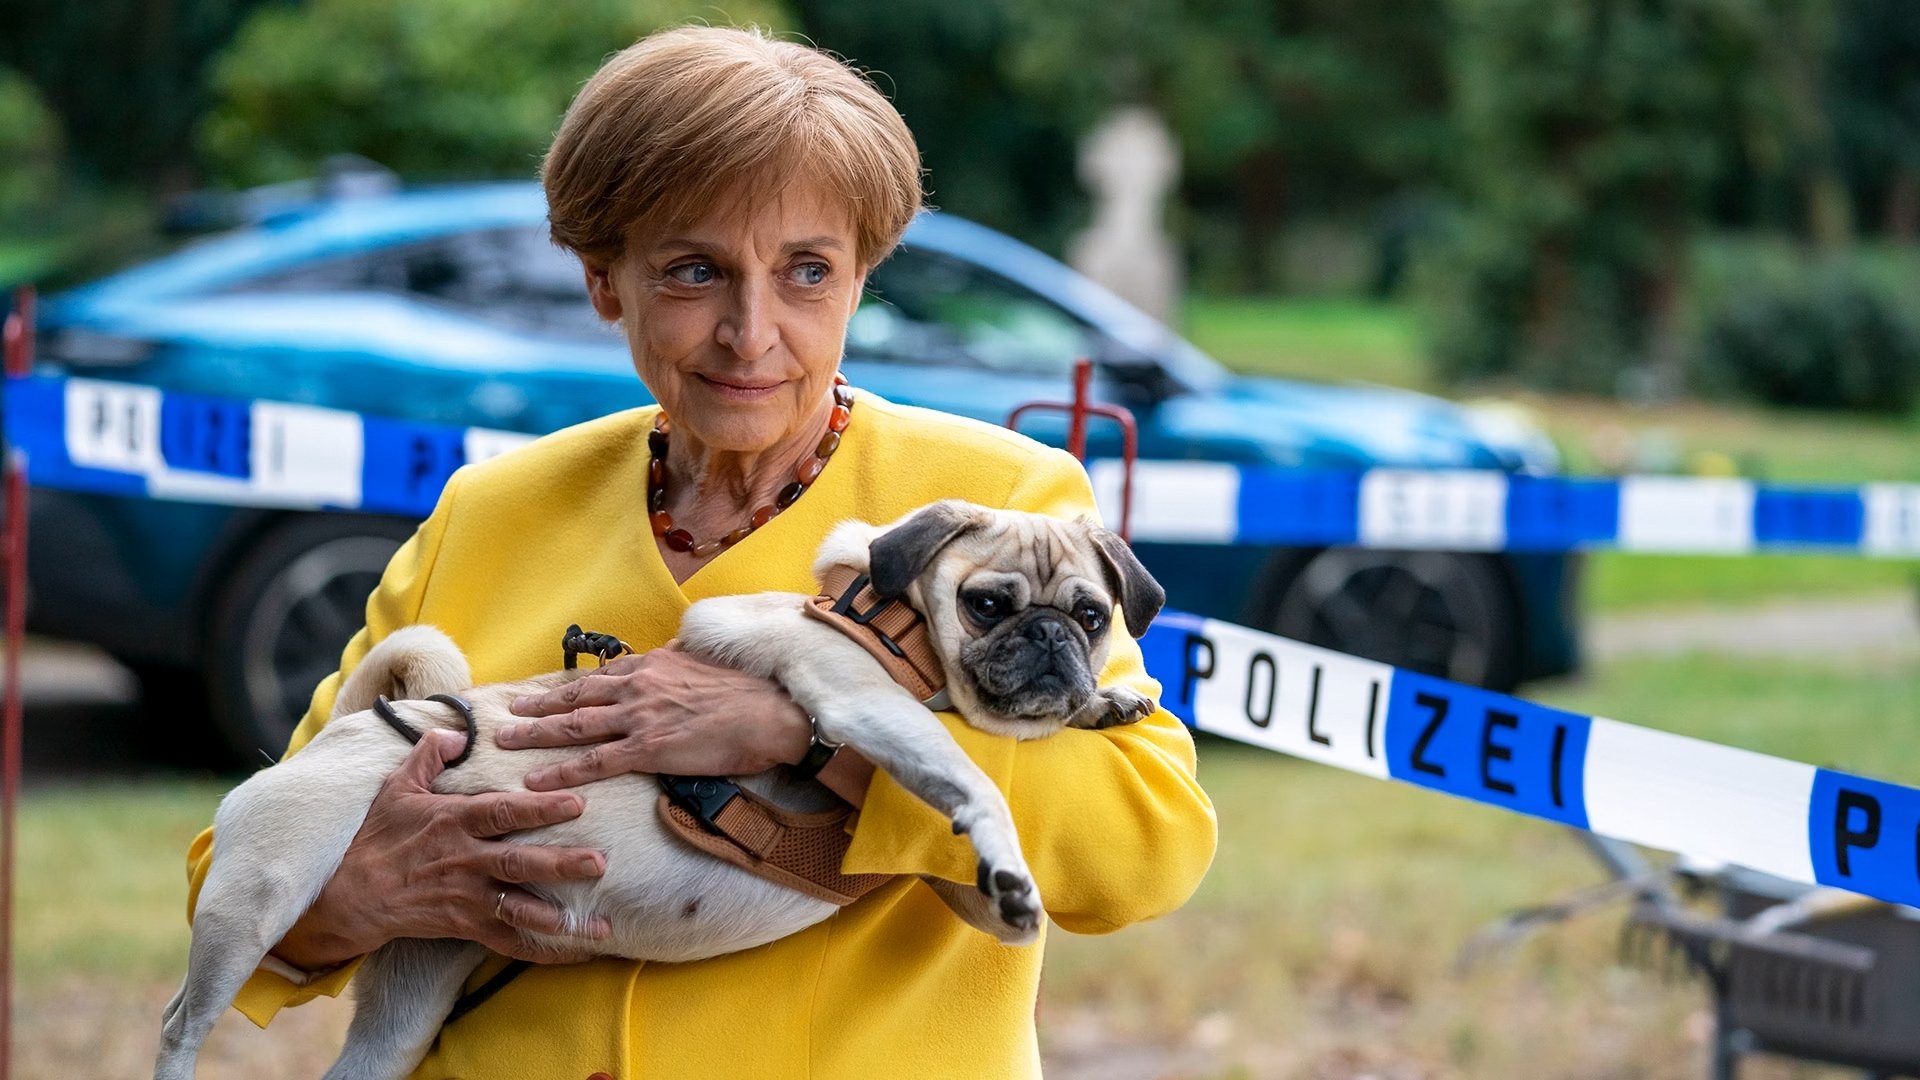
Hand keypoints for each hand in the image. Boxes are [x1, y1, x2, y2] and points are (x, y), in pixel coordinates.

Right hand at [270, 731, 612, 970]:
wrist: (347, 895)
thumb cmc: (376, 837)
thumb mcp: (397, 787)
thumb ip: (429, 755)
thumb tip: (457, 731)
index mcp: (454, 822)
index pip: (502, 812)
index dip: (539, 807)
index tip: (576, 803)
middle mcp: (464, 860)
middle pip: (519, 862)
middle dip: (561, 863)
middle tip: (600, 862)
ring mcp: (465, 897)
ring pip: (519, 908)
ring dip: (559, 917)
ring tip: (599, 923)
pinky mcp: (464, 926)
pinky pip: (508, 942)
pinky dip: (543, 952)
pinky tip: (576, 954)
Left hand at [497, 646, 810, 788]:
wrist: (772, 714)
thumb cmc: (748, 695)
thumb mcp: (707, 664)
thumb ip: (683, 660)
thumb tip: (676, 651)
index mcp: (653, 666)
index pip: (600, 677)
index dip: (569, 687)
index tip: (546, 692)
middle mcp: (639, 686)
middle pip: (576, 697)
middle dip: (539, 705)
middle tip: (511, 711)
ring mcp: (640, 717)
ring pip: (575, 726)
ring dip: (536, 734)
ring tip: (506, 741)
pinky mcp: (648, 749)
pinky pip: (594, 762)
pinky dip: (562, 772)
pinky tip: (538, 781)